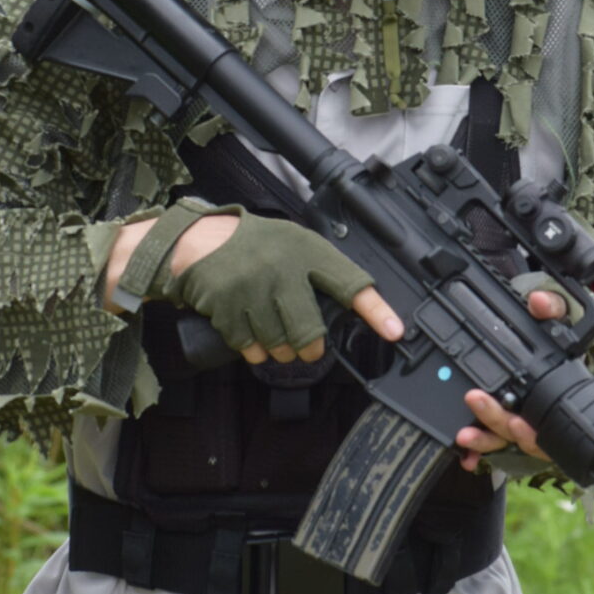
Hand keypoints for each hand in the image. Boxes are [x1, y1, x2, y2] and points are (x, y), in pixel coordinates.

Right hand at [105, 213, 402, 364]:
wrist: (198, 242)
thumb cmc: (253, 246)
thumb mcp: (292, 244)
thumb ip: (318, 271)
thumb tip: (352, 306)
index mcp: (306, 250)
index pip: (350, 282)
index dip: (375, 310)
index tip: (395, 331)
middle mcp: (283, 268)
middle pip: (310, 332)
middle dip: (309, 347)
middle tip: (307, 347)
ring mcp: (253, 289)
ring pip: (280, 345)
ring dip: (280, 350)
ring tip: (273, 335)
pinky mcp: (228, 307)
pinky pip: (251, 348)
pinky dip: (254, 350)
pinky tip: (251, 335)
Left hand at [455, 289, 565, 468]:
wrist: (548, 345)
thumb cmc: (556, 338)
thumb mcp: (559, 319)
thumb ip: (553, 309)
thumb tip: (540, 303)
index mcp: (554, 395)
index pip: (547, 422)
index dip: (533, 430)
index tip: (518, 423)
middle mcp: (538, 414)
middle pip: (518, 431)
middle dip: (496, 422)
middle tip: (474, 400)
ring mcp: (520, 421)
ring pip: (503, 439)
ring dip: (483, 440)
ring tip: (463, 436)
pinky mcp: (501, 423)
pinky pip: (491, 442)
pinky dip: (478, 450)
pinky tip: (463, 455)